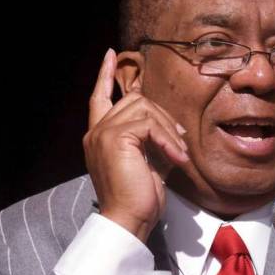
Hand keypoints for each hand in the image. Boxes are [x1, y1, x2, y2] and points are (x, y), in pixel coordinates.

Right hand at [83, 49, 188, 241]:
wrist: (129, 219)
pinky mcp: (115, 138)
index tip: (110, 55)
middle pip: (133, 99)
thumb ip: (151, 139)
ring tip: (178, 154)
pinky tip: (176, 158)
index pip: (99, 98)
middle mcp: (95, 132)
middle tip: (178, 142)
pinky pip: (149, 124)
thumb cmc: (139, 199)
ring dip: (167, 129)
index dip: (104, 75)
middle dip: (161, 116)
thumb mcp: (148, 162)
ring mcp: (102, 133)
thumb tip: (169, 126)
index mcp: (98, 137)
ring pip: (143, 108)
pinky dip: (167, 139)